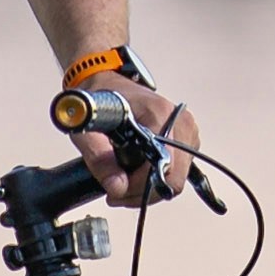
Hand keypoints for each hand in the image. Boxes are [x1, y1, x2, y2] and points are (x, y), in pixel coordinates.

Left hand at [74, 78, 197, 206]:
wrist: (107, 82)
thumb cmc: (98, 99)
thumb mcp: (87, 128)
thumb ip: (99, 159)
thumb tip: (117, 188)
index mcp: (160, 114)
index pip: (164, 167)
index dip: (140, 186)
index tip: (116, 190)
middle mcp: (180, 121)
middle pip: (175, 178)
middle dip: (143, 193)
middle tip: (117, 192)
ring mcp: (187, 129)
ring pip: (177, 179)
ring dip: (149, 189)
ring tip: (122, 182)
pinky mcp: (187, 138)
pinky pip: (177, 172)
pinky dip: (157, 180)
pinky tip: (136, 175)